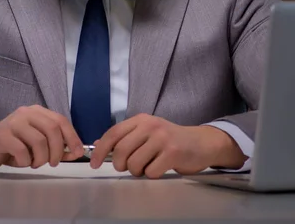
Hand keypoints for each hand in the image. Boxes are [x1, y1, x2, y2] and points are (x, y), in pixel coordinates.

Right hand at [0, 105, 83, 169]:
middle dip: (58, 150)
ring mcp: (14, 122)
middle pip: (52, 129)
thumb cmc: (12, 146)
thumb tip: (75, 153)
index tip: (78, 152)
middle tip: (53, 163)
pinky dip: (26, 162)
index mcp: (37, 112)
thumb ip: (55, 146)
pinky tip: (21, 162)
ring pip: (39, 141)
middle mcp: (26, 112)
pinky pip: (22, 151)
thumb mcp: (36, 145)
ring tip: (33, 163)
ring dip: (41, 159)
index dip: (72, 137)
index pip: (60, 120)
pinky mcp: (2, 135)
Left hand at [89, 114, 246, 178]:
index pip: (113, 133)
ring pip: (134, 164)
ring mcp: (161, 138)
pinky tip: (161, 167)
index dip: (100, 150)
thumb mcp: (146, 132)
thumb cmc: (170, 140)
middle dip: (121, 165)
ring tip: (149, 165)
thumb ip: (124, 137)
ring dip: (138, 171)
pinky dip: (152, 174)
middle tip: (129, 167)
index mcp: (140, 120)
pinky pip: (150, 172)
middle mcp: (150, 126)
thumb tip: (99, 144)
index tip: (93, 163)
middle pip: (121, 151)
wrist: (201, 143)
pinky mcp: (172, 152)